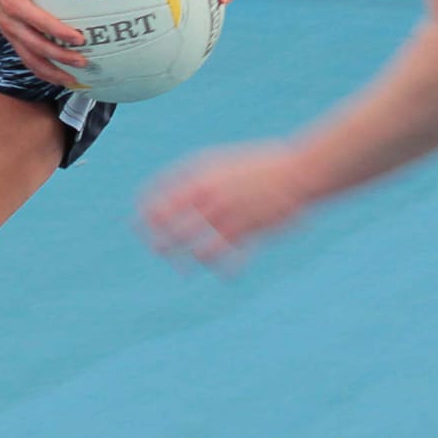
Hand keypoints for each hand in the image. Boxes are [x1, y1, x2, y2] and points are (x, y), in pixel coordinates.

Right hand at [0, 0, 88, 86]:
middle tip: (83, 62)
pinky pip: (25, 58)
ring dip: (51, 72)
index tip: (80, 38)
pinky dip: (41, 70)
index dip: (59, 32)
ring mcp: (9, 33)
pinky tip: (58, 77)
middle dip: (60, 57)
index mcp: (14, 4)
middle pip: (36, 47)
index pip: (40, 23)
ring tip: (72, 81)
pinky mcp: (10, 37)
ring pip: (30, 59)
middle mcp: (9, 23)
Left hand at [141, 139, 309, 264]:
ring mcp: (229, 215)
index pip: (159, 195)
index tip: (139, 223)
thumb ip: (196, 178)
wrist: (299, 171)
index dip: (145, 211)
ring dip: (188, 261)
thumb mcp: (221, 162)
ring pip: (198, 248)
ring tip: (184, 269)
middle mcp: (210, 195)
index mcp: (199, 174)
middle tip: (157, 250)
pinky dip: (226, 269)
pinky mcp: (251, 233)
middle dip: (160, 242)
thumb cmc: (258, 165)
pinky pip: (230, 259)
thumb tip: (170, 193)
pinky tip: (225, 274)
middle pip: (172, 225)